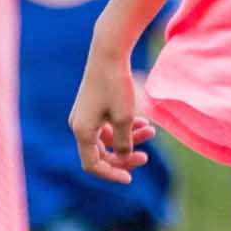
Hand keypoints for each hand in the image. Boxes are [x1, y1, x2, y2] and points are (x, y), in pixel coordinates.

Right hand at [70, 50, 152, 183]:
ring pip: (107, 139)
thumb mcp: (124, 118)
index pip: (93, 165)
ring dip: (129, 139)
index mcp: (82, 131)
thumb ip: (124, 143)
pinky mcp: (91, 107)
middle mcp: (79, 126)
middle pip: (101, 154)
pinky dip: (124, 127)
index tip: (130, 178)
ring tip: (151, 132)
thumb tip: (123, 157)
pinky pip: (107, 126)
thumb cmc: (116, 85)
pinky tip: (143, 122)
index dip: (112, 174)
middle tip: (146, 156)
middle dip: (124, 156)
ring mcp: (84, 116)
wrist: (109, 53)